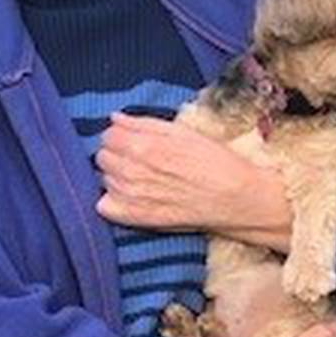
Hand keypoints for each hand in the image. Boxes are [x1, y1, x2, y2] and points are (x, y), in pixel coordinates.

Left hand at [95, 113, 291, 248]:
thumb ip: (144, 124)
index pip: (108, 135)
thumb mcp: (182, 132)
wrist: (233, 198)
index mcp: (143, 146)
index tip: (134, 140)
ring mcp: (132, 197)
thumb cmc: (213, 161)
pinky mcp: (136, 218)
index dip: (121, 136)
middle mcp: (133, 172)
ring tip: (144, 178)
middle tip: (141, 160)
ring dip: (117, 176)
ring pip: (104, 179)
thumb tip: (115, 118)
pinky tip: (133, 197)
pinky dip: (112, 201)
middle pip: (103, 157)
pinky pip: (103, 206)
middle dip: (117, 154)